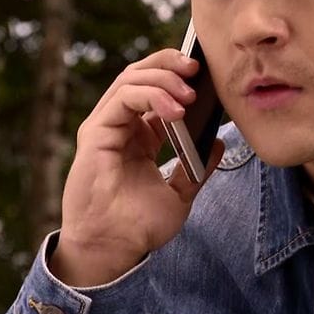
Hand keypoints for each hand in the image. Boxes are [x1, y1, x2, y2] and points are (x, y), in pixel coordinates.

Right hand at [49, 49, 223, 286]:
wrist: (114, 250)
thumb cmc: (138, 227)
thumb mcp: (181, 193)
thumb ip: (197, 167)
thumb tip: (217, 142)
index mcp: (137, 136)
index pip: (154, 89)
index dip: (178, 76)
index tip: (206, 75)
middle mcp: (120, 126)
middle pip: (141, 74)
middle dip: (170, 64)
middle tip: (198, 67)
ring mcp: (105, 127)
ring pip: (131, 79)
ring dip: (164, 78)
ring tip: (190, 93)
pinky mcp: (95, 132)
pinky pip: (123, 98)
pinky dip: (151, 95)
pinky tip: (175, 110)